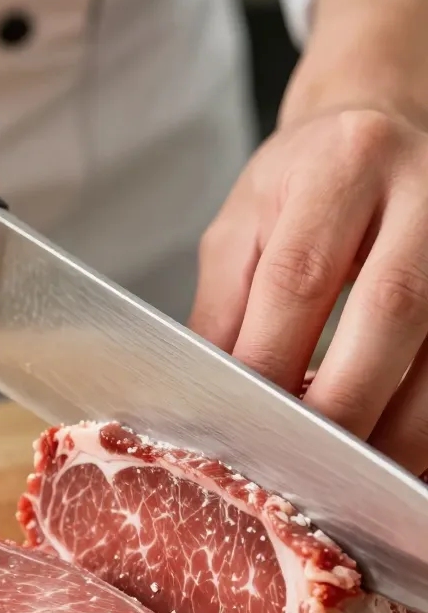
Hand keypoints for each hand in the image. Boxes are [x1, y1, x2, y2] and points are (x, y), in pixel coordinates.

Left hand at [190, 0, 427, 475]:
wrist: (384, 133)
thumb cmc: (306, 186)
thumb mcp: (245, 225)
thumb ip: (222, 309)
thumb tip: (205, 403)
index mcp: (344, 165)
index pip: (301, 276)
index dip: (270, 361)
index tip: (242, 428)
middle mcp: (425, 195)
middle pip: (390, 311)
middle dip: (341, 405)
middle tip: (301, 468)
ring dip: (397, 433)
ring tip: (349, 479)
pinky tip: (394, 455)